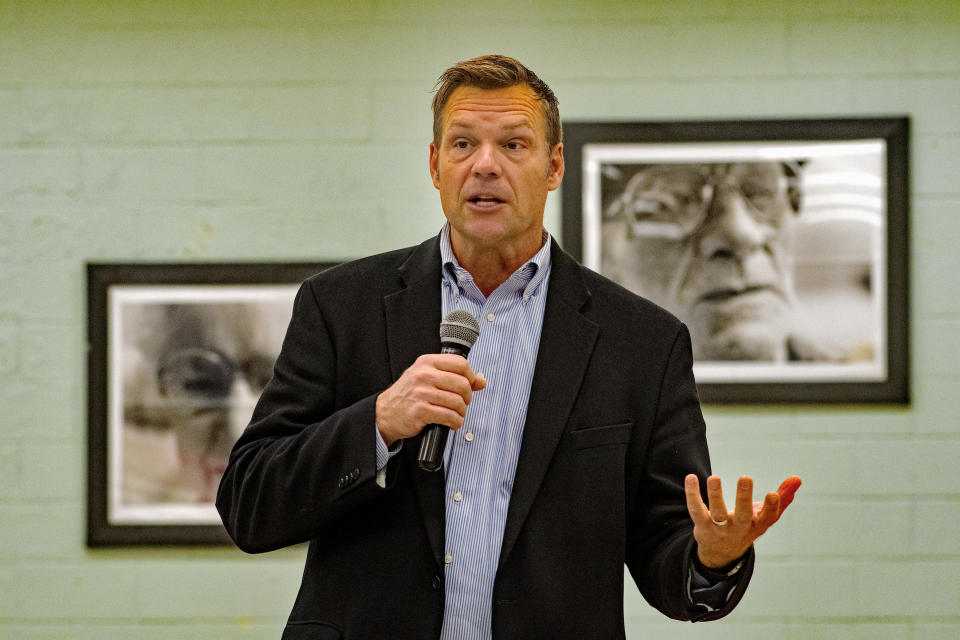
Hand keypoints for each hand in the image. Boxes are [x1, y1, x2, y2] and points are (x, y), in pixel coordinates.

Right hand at [375, 354, 485, 446]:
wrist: (385, 413)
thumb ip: (453, 376)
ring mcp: (421, 392)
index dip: (471, 376)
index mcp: (427, 362)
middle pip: (462, 383)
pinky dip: (455, 422)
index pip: (460, 363)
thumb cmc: (409, 394)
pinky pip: (449, 416)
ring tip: (456, 414)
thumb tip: (481, 381)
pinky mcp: (421, 410)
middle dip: (467, 397)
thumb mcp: (427, 377)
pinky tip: (452, 423)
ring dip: (461, 412)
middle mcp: (424, 374)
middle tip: (462, 403)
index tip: (470, 386)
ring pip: (457, 401)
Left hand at [684, 474, 800, 568]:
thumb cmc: (748, 526)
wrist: (722, 552)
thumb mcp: (766, 515)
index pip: (767, 519)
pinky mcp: (702, 526)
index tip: (773, 494)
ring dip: (715, 495)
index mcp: (757, 525)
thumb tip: (798, 478)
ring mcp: (720, 529)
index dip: (772, 507)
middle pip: (742, 515)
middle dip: (744, 498)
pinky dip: (692, 494)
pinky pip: (696, 510)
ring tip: (714, 477)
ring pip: (717, 513)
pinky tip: (691, 478)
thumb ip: (783, 497)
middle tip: (745, 478)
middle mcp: (739, 529)